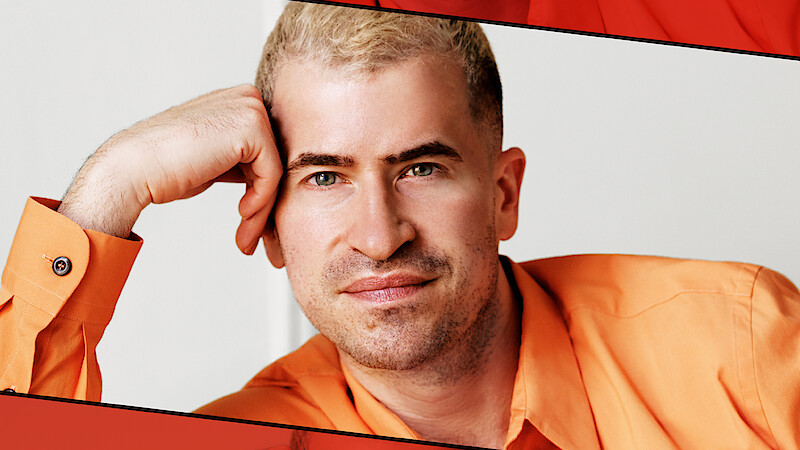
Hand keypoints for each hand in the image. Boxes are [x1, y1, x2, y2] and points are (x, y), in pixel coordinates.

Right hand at [58, 85, 281, 254]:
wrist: (133, 170)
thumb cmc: (166, 169)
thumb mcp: (214, 158)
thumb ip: (240, 157)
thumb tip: (265, 175)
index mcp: (238, 101)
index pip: (269, 151)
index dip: (264, 190)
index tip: (250, 223)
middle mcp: (247, 98)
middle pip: (277, 160)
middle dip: (266, 204)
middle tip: (252, 237)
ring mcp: (250, 108)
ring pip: (277, 171)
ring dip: (263, 210)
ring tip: (245, 237)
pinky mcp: (251, 127)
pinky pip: (273, 174)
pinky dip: (261, 202)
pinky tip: (242, 216)